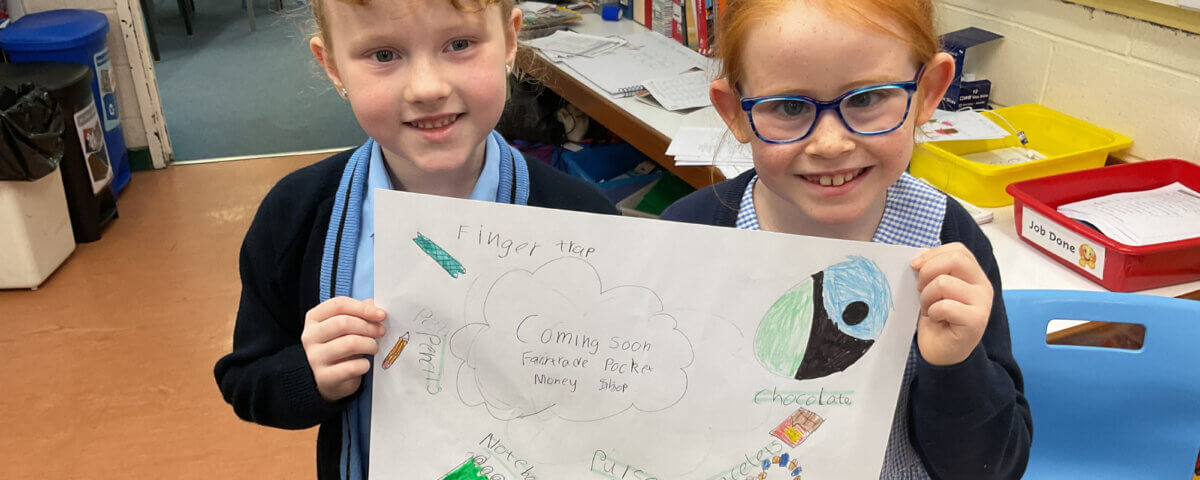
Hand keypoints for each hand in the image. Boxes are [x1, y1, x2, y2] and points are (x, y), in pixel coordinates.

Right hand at [301, 297, 386, 402]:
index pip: (338, 305)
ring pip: (349, 344)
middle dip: (368, 326)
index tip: (381, 314)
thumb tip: (374, 305)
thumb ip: (359, 313)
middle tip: (381, 331)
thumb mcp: (347, 327)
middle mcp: (310, 336)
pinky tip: (365, 364)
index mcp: (314, 318)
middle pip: (343, 323)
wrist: (331, 379)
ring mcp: (315, 357)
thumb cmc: (341, 346)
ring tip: (373, 347)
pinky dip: (364, 365)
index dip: (362, 308)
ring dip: (369, 344)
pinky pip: (351, 367)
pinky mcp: (324, 377)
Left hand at [911, 243, 991, 365]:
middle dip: (927, 272)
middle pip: (954, 260)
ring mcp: (983, 303)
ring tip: (928, 309)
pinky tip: (935, 320)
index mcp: (974, 275)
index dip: (932, 254)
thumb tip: (921, 252)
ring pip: (944, 282)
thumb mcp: (932, 288)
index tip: (914, 266)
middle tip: (920, 290)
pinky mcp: (976, 320)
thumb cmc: (937, 318)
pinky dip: (932, 312)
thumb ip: (933, 269)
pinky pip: (945, 306)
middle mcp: (983, 286)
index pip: (958, 250)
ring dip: (926, 297)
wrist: (942, 353)